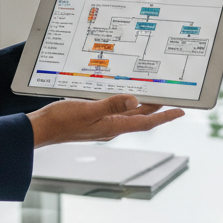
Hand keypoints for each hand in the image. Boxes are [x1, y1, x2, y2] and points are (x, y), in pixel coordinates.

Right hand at [28, 94, 183, 147]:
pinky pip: (115, 111)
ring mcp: (102, 124)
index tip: (181, 111)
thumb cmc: (61, 121)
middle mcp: (111, 127)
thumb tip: (135, 100)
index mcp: (113, 127)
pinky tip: (122, 94)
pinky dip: (124, 102)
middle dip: (157, 108)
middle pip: (140, 117)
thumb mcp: (88, 109)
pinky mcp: (93, 120)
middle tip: (172, 96)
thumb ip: (111, 104)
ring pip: (128, 113)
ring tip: (154, 93)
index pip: (146, 122)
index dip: (165, 117)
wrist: (41, 129)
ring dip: (142, 104)